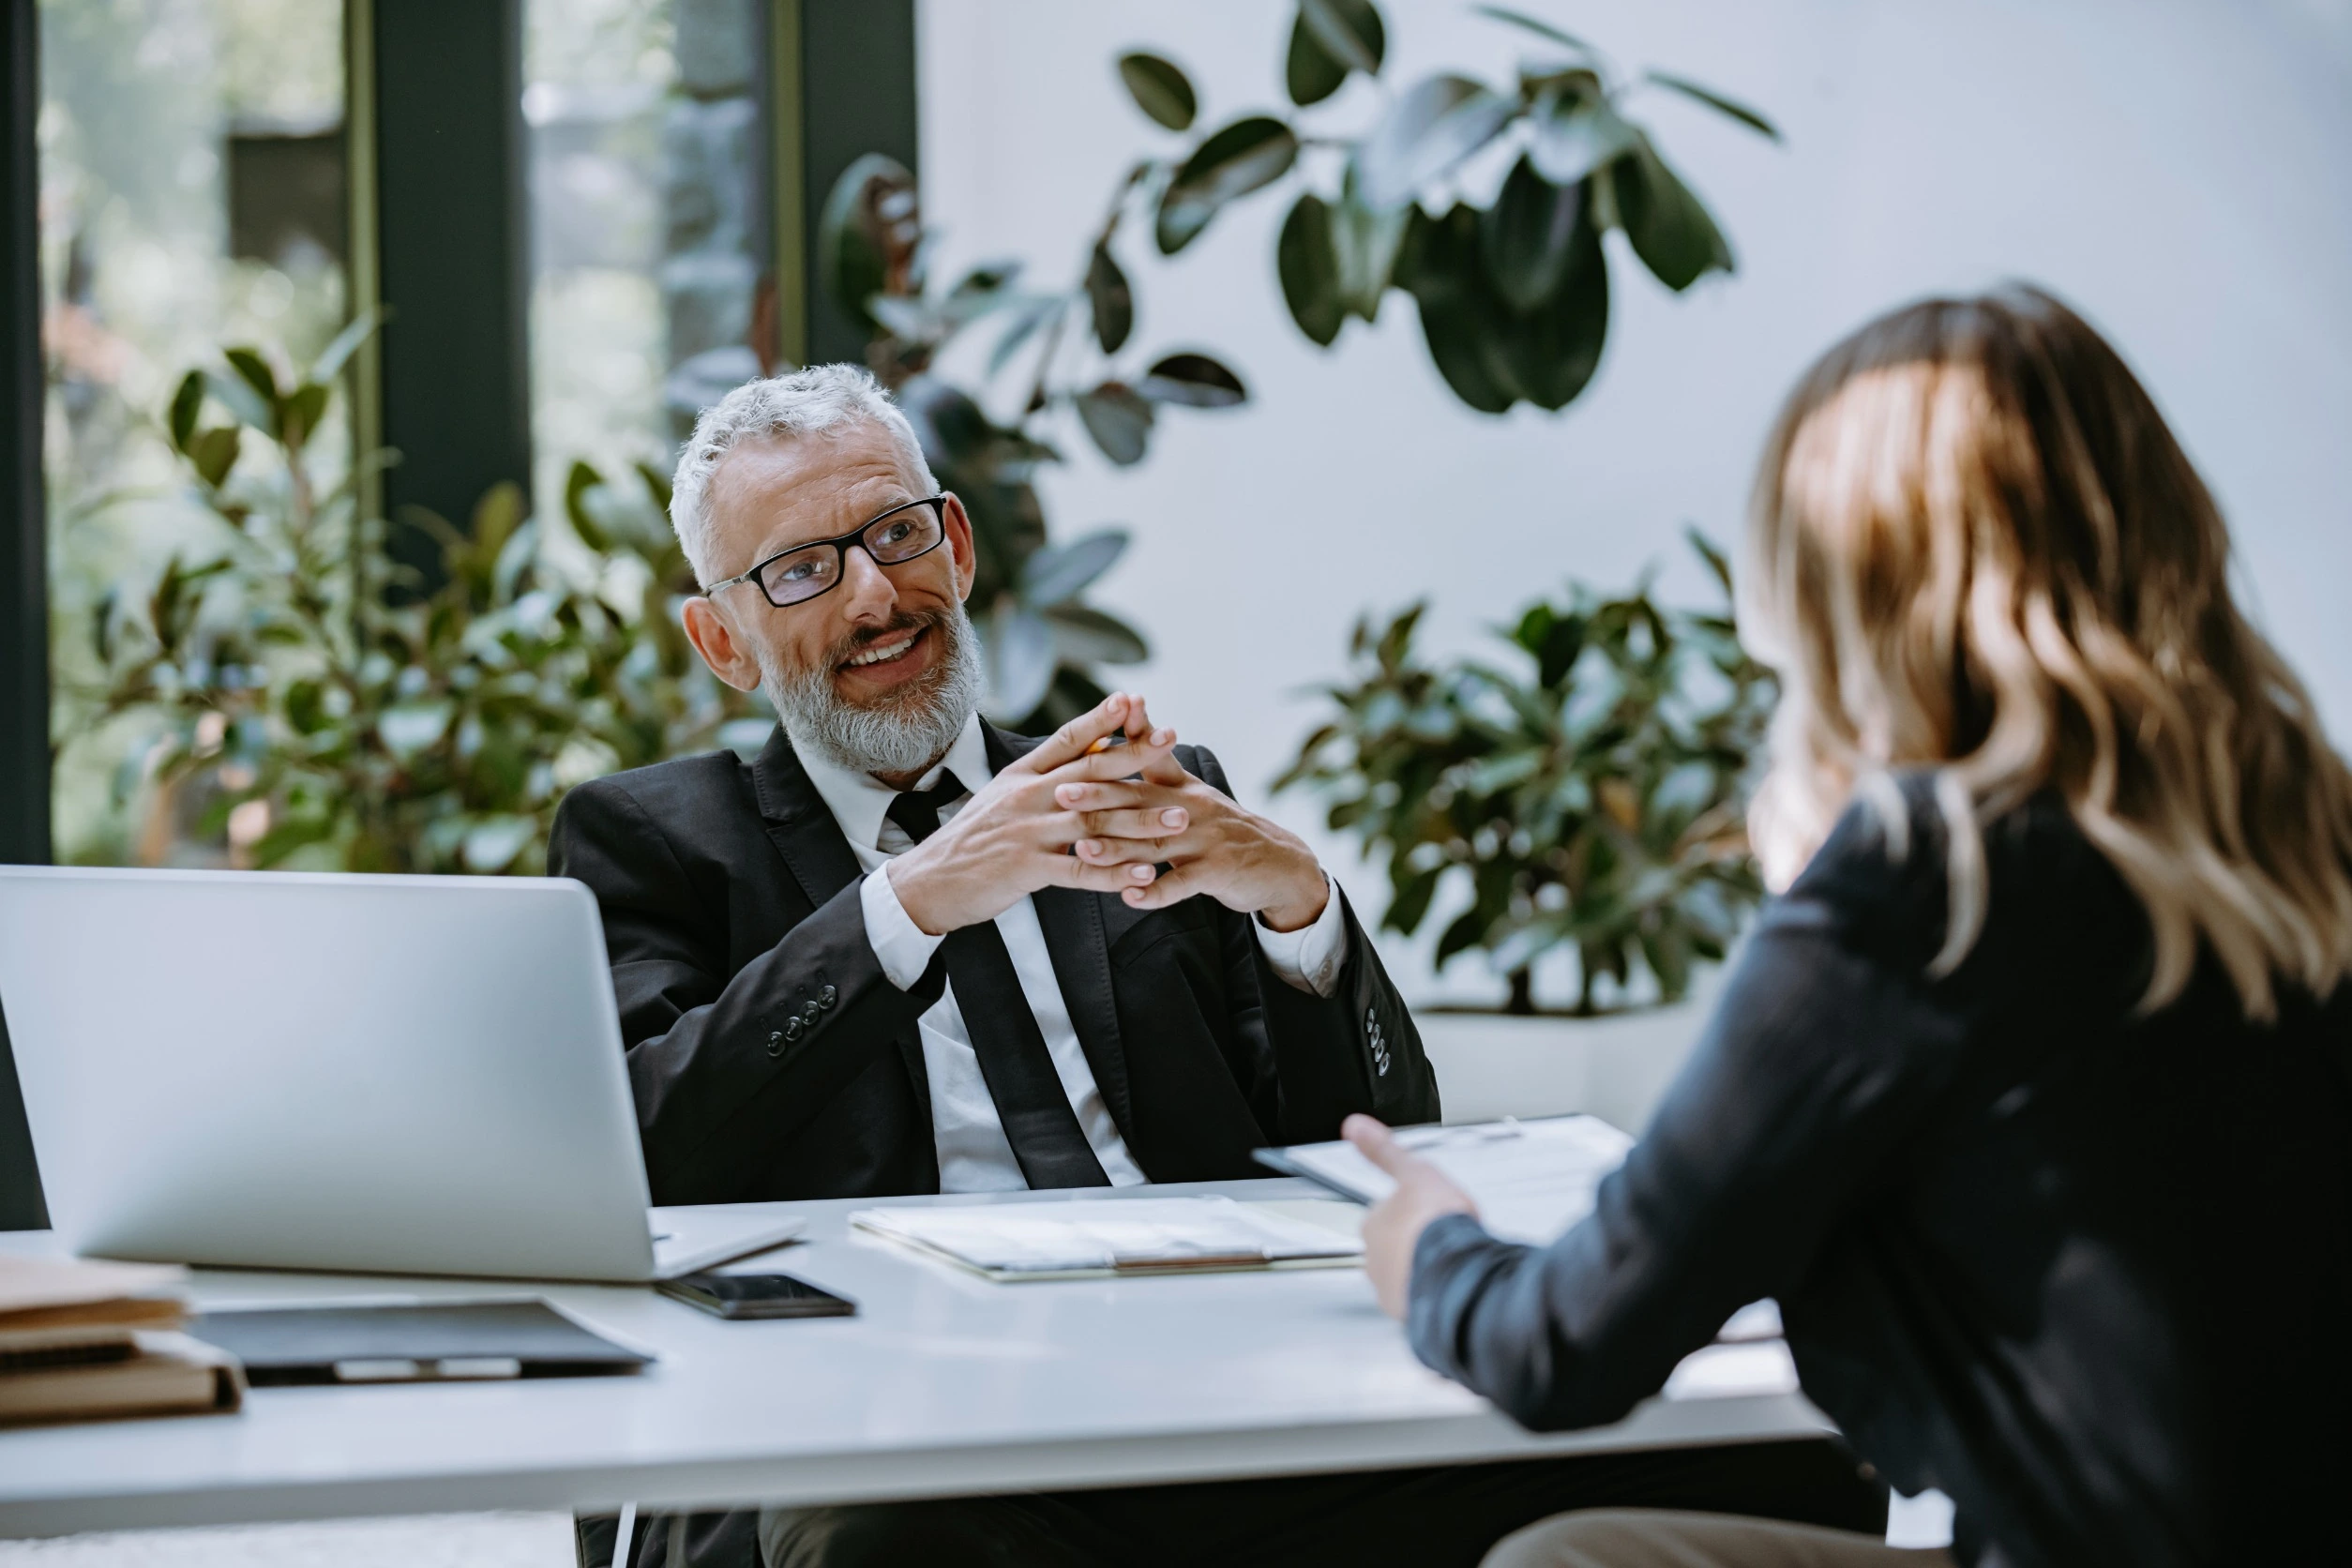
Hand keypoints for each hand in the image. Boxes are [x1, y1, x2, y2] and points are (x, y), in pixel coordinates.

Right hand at [887, 693, 1180, 934]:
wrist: (929, 881)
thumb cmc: (974, 840)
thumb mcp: (1003, 795)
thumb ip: (1046, 774)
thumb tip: (1092, 746)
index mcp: (1021, 776)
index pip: (1066, 739)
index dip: (1101, 719)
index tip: (1134, 700)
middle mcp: (1027, 797)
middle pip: (1089, 772)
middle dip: (1134, 755)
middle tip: (1172, 740)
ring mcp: (1027, 832)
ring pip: (1094, 822)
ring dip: (1139, 821)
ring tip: (1179, 818)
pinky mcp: (1026, 869)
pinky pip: (1080, 871)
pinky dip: (1115, 874)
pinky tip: (1145, 874)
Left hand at [1050, 695, 1331, 931]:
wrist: (1281, 865)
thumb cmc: (1224, 831)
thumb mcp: (1194, 798)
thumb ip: (1157, 778)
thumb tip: (1111, 750)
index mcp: (1183, 788)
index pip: (1154, 753)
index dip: (1134, 730)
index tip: (1111, 709)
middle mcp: (1192, 808)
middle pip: (1140, 799)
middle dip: (1099, 795)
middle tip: (1061, 792)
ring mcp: (1205, 840)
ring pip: (1154, 842)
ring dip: (1117, 847)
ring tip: (1083, 849)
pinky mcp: (1217, 872)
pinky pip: (1181, 884)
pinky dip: (1155, 892)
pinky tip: (1130, 898)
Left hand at [1344, 1114, 1475, 1319]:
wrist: (1456, 1272)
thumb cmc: (1436, 1224)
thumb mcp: (1413, 1171)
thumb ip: (1384, 1151)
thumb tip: (1353, 1126)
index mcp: (1373, 1224)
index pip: (1387, 1216)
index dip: (1413, 1213)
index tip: (1431, 1213)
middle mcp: (1375, 1260)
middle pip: (1396, 1248)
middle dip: (1417, 1244)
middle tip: (1445, 1236)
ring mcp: (1391, 1289)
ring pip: (1408, 1276)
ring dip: (1426, 1270)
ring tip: (1453, 1261)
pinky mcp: (1410, 1313)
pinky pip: (1422, 1301)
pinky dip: (1436, 1294)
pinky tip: (1454, 1285)